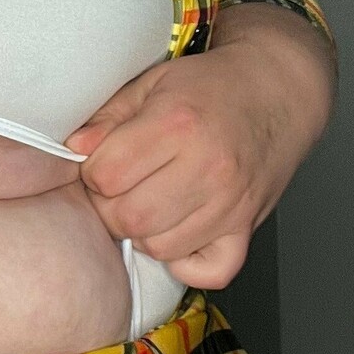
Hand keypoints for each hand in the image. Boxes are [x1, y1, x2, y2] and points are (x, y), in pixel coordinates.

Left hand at [63, 8, 335, 288]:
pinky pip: (210, 271)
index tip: (104, 162)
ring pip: (160, 247)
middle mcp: (207, 167)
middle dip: (110, 206)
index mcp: (177, 124)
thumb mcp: (154, 83)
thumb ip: (109, 117)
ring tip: (149, 201)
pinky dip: (186, 261)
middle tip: (121, 187)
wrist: (278, 90)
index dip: (93, 172)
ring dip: (143, 231)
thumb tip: (75, 148)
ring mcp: (230, 203)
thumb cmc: (213, 85)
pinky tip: (178, 231)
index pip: (105, 176)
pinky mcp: (247, 226)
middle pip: (128, 218)